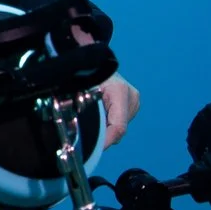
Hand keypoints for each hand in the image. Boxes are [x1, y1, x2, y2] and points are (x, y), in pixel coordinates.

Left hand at [66, 22, 139, 150]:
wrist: (96, 60)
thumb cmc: (86, 73)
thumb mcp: (81, 91)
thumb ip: (83, 110)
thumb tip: (76, 131)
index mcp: (120, 92)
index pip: (118, 128)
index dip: (105, 142)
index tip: (92, 149)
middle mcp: (132, 97)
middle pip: (117, 130)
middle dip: (102, 135)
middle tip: (84, 135)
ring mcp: (134, 102)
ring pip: (118, 128)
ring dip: (104, 129)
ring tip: (92, 118)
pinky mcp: (132, 105)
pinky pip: (118, 123)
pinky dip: (107, 124)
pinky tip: (99, 116)